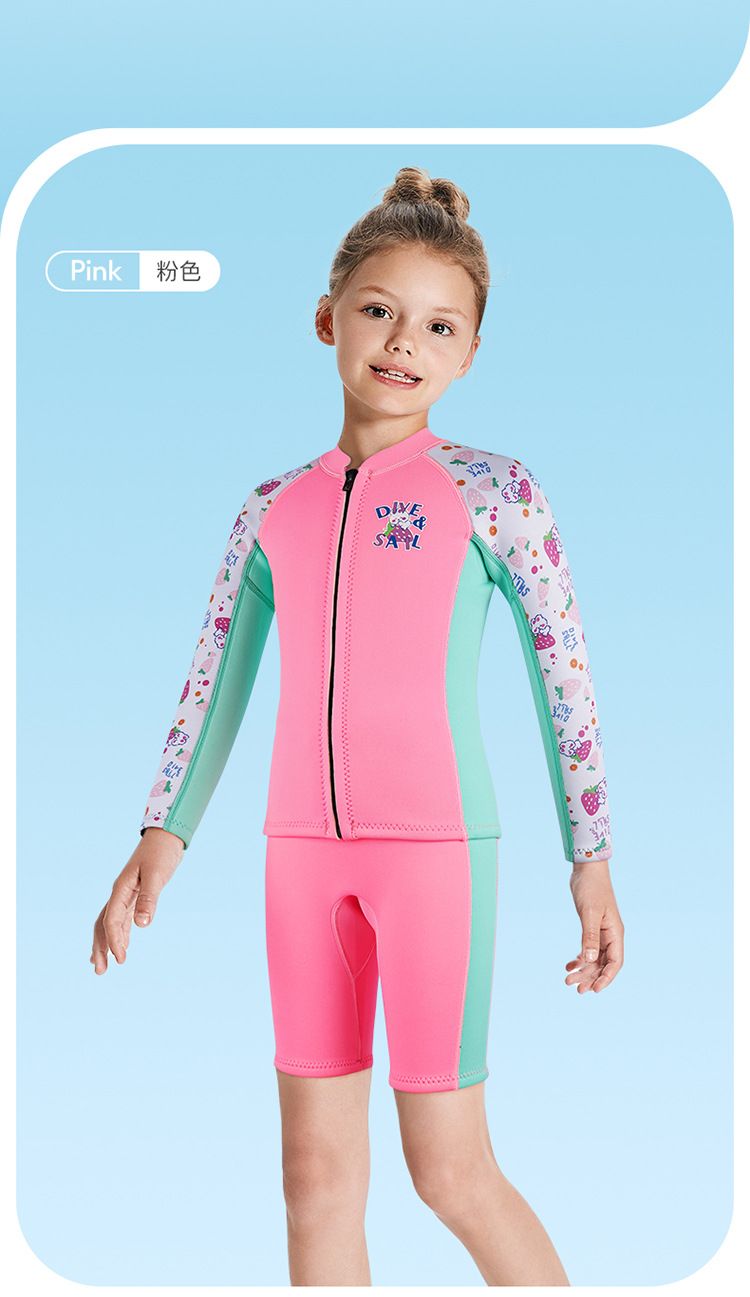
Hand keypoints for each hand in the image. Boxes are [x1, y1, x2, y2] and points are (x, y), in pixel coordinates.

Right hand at [90, 828, 184, 973]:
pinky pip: (121, 919)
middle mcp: (119, 893)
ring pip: (109, 924)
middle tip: (100, 971)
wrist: (165, 837)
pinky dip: (119, 934)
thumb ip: (149, 898)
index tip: (121, 959)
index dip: (114, 940)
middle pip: (103, 924)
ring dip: (106, 944)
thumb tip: (142, 925)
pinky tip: (121, 947)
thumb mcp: (157, 875)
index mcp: (121, 889)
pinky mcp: (134, 896)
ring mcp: (125, 895)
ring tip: (101, 966)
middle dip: (100, 947)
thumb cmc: (161, 853)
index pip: (111, 919)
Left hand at [564, 858, 623, 992]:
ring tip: (568, 979)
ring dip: (583, 970)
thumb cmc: (591, 888)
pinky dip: (579, 958)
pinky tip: (569, 964)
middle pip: (603, 964)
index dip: (606, 978)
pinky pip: (587, 949)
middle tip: (575, 988)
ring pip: (594, 958)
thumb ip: (589, 937)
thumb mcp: (589, 913)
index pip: (615, 962)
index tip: (594, 990)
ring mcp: (602, 932)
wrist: (587, 870)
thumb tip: (589, 960)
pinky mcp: (592, 928)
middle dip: (590, 977)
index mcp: (615, 933)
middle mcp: (610, 935)